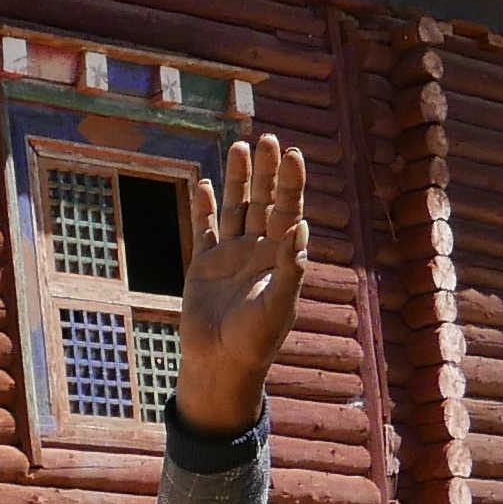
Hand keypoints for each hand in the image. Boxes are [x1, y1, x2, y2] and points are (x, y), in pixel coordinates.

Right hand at [170, 136, 308, 436]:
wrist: (221, 364)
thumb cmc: (256, 340)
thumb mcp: (279, 305)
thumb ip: (290, 266)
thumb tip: (300, 226)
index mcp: (280, 257)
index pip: (289, 211)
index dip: (291, 184)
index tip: (293, 155)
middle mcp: (258, 250)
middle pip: (264, 201)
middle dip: (267, 172)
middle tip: (268, 139)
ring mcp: (230, 255)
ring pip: (235, 208)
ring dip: (238, 179)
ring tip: (239, 147)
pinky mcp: (203, 265)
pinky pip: (204, 229)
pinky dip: (203, 208)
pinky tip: (203, 184)